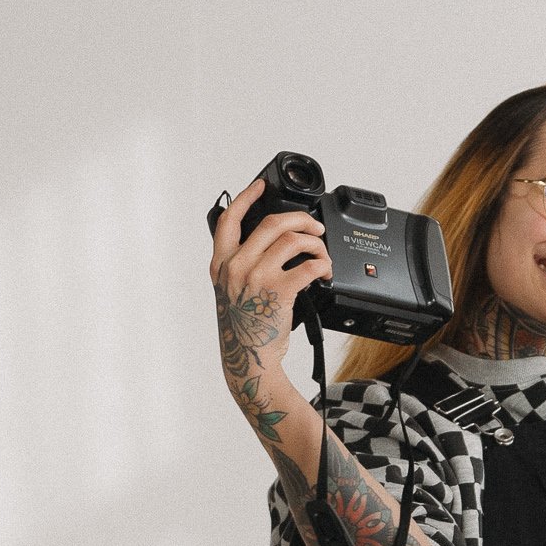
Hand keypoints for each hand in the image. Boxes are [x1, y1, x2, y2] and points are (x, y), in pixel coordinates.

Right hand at [210, 178, 331, 432]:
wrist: (249, 361)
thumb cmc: (244, 330)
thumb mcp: (230, 293)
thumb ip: (241, 266)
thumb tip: (273, 244)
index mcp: (221, 265)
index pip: (228, 220)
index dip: (246, 197)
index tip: (260, 184)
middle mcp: (235, 267)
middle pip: (270, 222)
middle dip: (299, 218)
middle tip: (314, 227)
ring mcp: (255, 277)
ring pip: (292, 239)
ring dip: (315, 243)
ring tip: (322, 253)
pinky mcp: (277, 291)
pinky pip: (308, 265)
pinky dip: (323, 264)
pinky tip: (325, 271)